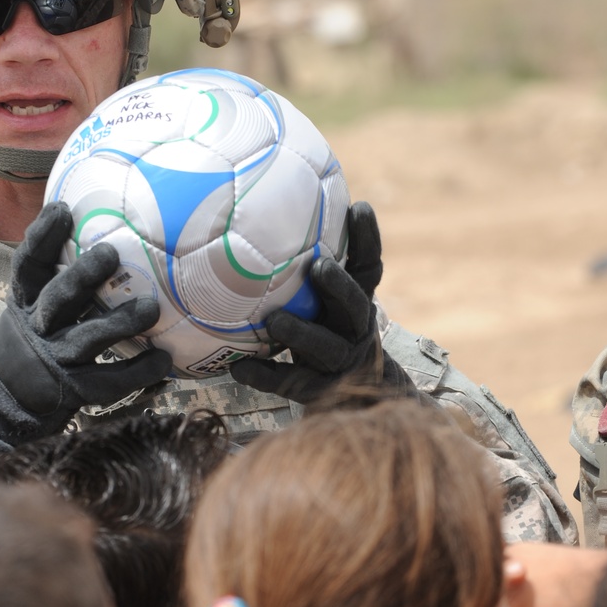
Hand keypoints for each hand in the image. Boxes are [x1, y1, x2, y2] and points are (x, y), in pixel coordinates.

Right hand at [0, 203, 171, 474]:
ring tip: (150, 308)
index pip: (27, 264)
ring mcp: (56, 360)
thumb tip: (101, 228)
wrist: (7, 400)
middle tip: (109, 253)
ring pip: (86, 339)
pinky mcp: (74, 390)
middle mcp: (37, 327)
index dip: (42, 236)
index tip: (63, 209)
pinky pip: (109, 380)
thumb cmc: (33, 339)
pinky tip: (164, 360)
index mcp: (26, 301)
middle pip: (57, 299)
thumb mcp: (30, 305)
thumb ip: (55, 276)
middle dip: (81, 276)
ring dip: (119, 323)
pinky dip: (138, 371)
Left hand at [229, 202, 413, 403]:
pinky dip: (263, 375)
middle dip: (339, 286)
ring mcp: (340, 364)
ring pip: (325, 349)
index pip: (369, 268)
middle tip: (320, 268)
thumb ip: (304, 269)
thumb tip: (255, 211)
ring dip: (301, 334)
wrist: (355, 399)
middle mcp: (354, 330)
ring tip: (275, 322)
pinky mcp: (317, 391)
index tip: (359, 206)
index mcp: (357, 304)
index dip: (367, 239)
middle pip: (354, 306)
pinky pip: (288, 382)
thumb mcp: (326, 302)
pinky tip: (237, 369)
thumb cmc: (326, 334)